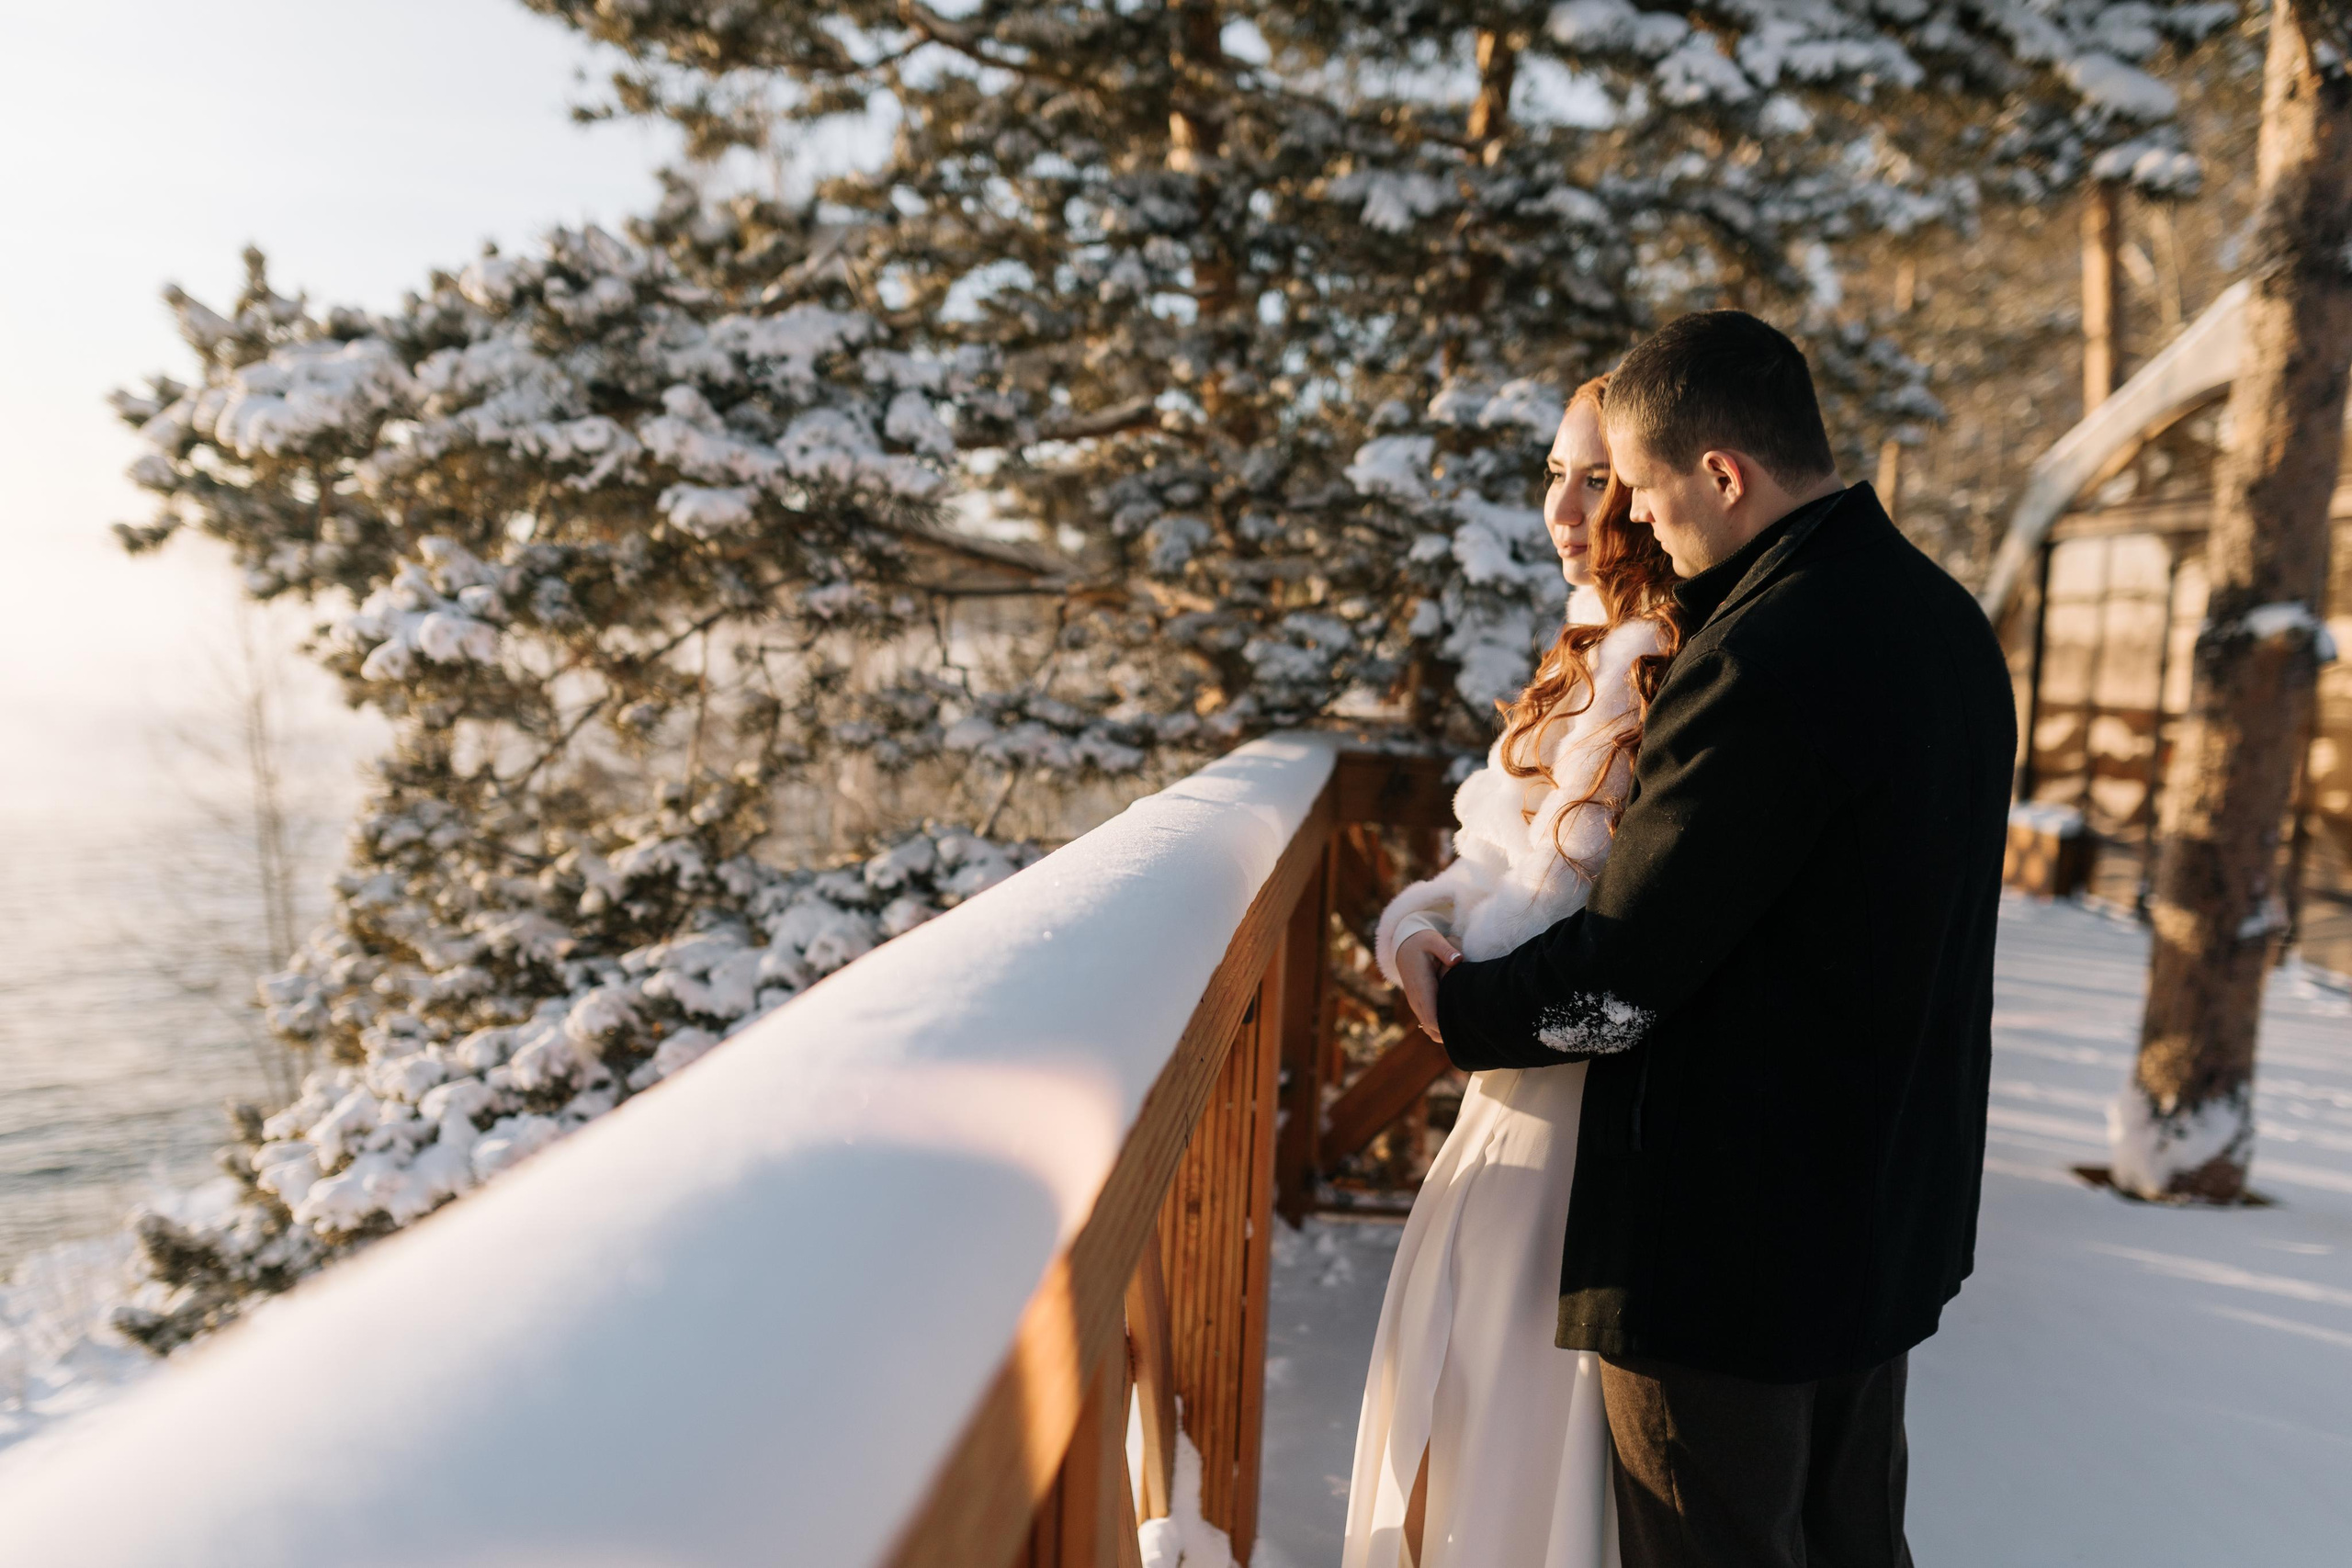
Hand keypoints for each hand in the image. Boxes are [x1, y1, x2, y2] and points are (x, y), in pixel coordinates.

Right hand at [1397, 928, 1462, 1043]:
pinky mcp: (1419, 1004)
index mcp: (1421, 986)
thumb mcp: (1433, 940)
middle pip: (1432, 1029)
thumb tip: (1458, 960)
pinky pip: (1428, 1023)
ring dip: (1445, 1033)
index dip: (1446, 1028)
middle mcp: (1416, 999)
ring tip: (1467, 1031)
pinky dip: (1440, 1028)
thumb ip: (1446, 950)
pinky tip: (1457, 1025)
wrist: (1403, 946)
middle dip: (1449, 1034)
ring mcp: (1416, 1003)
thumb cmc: (1421, 942)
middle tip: (1473, 1034)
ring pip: (1429, 1029)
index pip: (1431, 1017)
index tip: (1464, 1029)